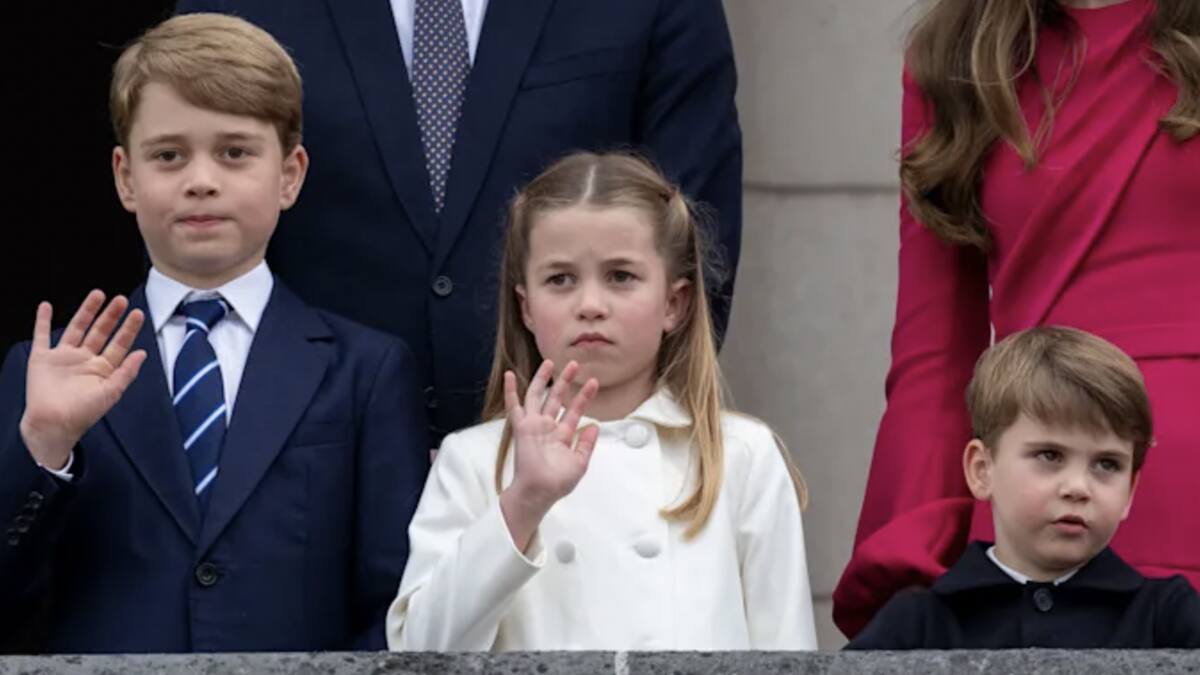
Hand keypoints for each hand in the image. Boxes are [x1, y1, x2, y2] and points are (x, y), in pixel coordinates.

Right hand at [19, 291, 146, 469]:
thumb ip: (127, 372)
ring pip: (77, 328)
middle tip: (121, 300)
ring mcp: (64, 357)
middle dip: (111, 316)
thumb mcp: (111, 393)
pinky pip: (42, 335)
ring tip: (98, 295)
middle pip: (100, 332)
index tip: (138, 314)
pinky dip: (42, 321)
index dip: (128, 329)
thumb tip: (143, 353)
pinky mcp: (42, 359)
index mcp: (102, 369)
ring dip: (87, 311)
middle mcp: (84, 360)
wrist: (53, 424)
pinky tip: (46, 306)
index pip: (119, 344)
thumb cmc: (83, 414)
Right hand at [499, 360, 598, 550]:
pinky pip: (514, 406)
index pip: (574, 411)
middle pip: (556, 398)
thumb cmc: (558, 483)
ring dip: (543, 379)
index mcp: (562, 435)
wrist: (540, 492)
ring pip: (537, 396)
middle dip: (565, 381)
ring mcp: (533, 425)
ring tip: (550, 362)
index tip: (593, 382)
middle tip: (574, 364)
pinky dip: (510, 391)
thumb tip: (594, 426)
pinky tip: (510, 375)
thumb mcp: (580, 463)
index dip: (584, 396)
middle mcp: (548, 427)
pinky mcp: (521, 427)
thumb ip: (587, 444)